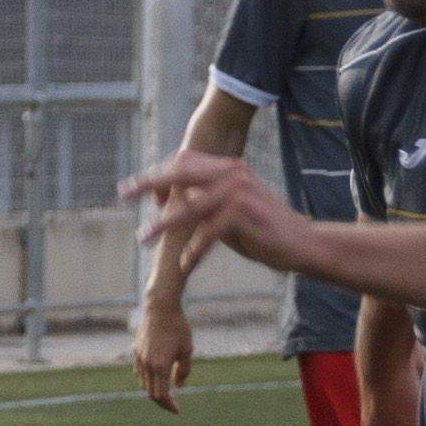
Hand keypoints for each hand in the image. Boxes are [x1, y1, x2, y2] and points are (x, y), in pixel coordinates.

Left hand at [122, 149, 310, 272]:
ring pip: (189, 205)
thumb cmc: (263, 230)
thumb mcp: (228, 211)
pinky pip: (206, 233)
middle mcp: (232, 172)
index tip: (139, 192)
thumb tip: (169, 202)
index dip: (160, 175)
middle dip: (148, 182)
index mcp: (228, 167)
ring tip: (144, 239)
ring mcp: (238, 191)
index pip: (184, 160)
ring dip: (163, 225)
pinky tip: (184, 265)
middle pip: (180, 170)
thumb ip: (202, 202)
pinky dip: (193, 251)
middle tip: (123, 194)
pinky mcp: (244, 213)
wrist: (302, 243)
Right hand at [130, 293, 194, 411]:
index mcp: (160, 366)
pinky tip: (156, 377)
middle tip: (173, 405)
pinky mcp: (136, 351)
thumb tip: (178, 386)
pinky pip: (140, 372)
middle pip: (151, 393)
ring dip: (154, 390)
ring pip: (144, 383)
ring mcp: (139, 358)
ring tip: (165, 392)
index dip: (169, 405)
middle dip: (162, 401)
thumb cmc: (177, 327)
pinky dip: (147, 379)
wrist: (159, 308)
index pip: (162, 395)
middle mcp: (147, 365)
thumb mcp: (186, 350)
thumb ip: (183, 370)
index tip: (177, 410)